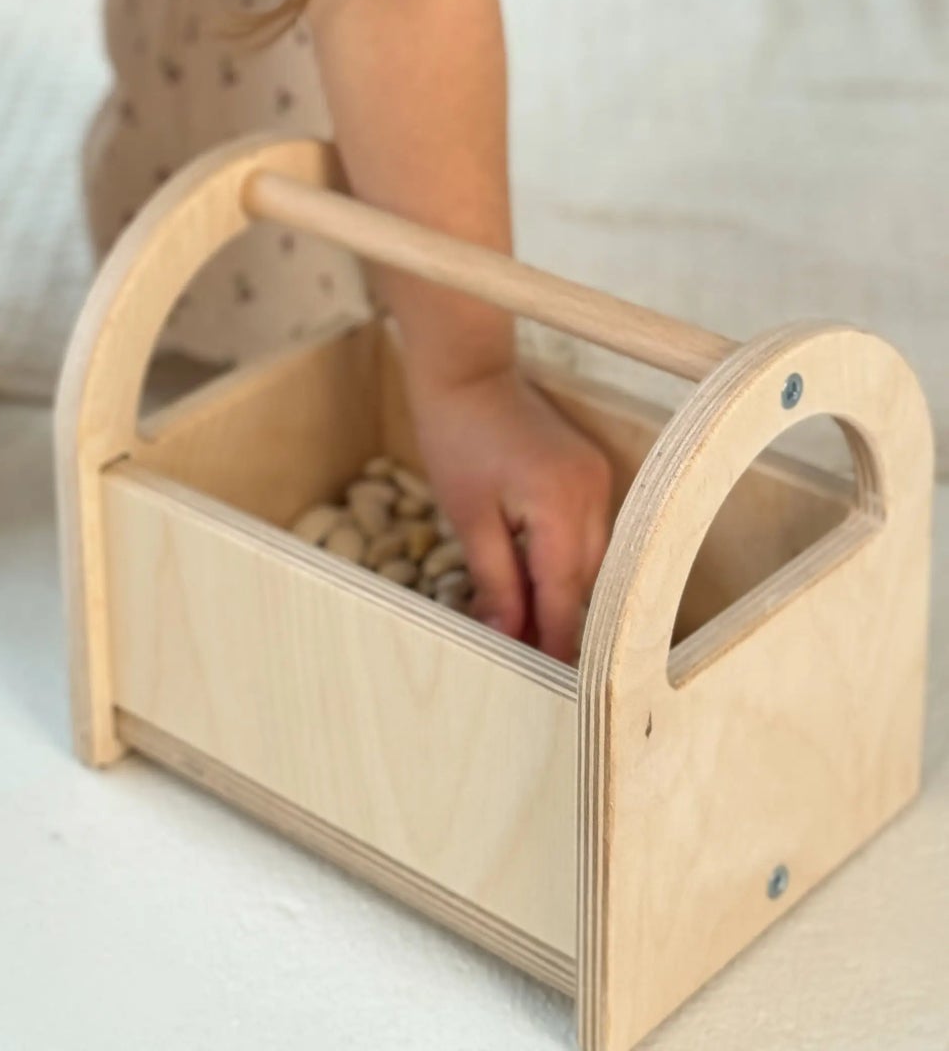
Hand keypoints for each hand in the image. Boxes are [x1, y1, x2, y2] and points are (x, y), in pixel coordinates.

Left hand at [407, 366, 612, 661]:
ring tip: (528, 627)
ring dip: (563, 591)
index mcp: (561, 505)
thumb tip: (510, 636)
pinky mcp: (592, 471)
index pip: (565, 594)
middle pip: (585, 581)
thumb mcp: (468, 517)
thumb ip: (496, 580)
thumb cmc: (458, 437)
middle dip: (558, 621)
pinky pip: (589, 532)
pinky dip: (566, 560)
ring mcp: (599, 478)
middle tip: (527, 659)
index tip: (549, 684)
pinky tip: (539, 581)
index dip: (556, 641)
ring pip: (591, 560)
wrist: (468, 372)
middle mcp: (594, 493)